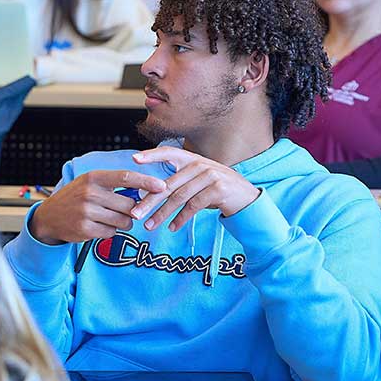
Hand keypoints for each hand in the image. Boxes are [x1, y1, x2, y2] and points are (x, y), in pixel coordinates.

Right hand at [29, 169, 167, 245]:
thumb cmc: (76, 197)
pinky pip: (111, 233)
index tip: (162, 186)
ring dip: (122, 223)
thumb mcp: (90, 183)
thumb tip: (144, 191)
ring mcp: (86, 212)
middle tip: (125, 211)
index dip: (146, 181)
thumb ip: (114, 185)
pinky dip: (109, 231)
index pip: (126, 177)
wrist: (49, 217)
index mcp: (93, 177)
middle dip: (132, 210)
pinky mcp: (85, 230)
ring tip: (108, 218)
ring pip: (123, 221)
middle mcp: (90, 193)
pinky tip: (97, 226)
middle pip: (129, 204)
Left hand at [130, 147, 259, 231]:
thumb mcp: (199, 181)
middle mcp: (200, 165)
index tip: (134, 159)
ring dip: (162, 214)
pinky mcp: (218, 190)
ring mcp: (210, 176)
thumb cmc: (217, 191)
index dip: (151, 155)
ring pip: (179, 197)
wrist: (247, 198)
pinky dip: (181, 219)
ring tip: (150, 225)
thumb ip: (179, 182)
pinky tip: (172, 227)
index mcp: (193, 160)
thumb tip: (149, 194)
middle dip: (149, 201)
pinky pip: (194, 206)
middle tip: (135, 213)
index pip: (169, 152)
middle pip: (168, 184)